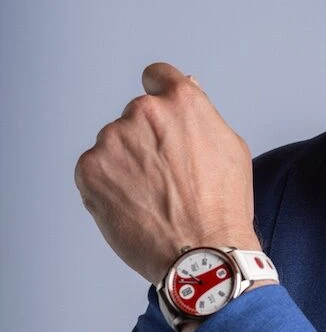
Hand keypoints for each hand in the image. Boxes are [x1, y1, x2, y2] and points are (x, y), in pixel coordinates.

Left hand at [74, 63, 259, 285]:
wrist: (202, 254)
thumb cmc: (223, 208)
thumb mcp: (231, 150)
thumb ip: (202, 115)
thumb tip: (186, 87)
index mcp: (181, 102)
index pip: (157, 77)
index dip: (160, 95)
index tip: (160, 117)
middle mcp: (143, 112)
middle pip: (135, 118)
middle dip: (146, 141)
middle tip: (167, 179)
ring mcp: (112, 140)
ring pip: (114, 146)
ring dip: (126, 165)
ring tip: (153, 199)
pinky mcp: (90, 169)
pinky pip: (95, 171)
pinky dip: (109, 188)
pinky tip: (135, 208)